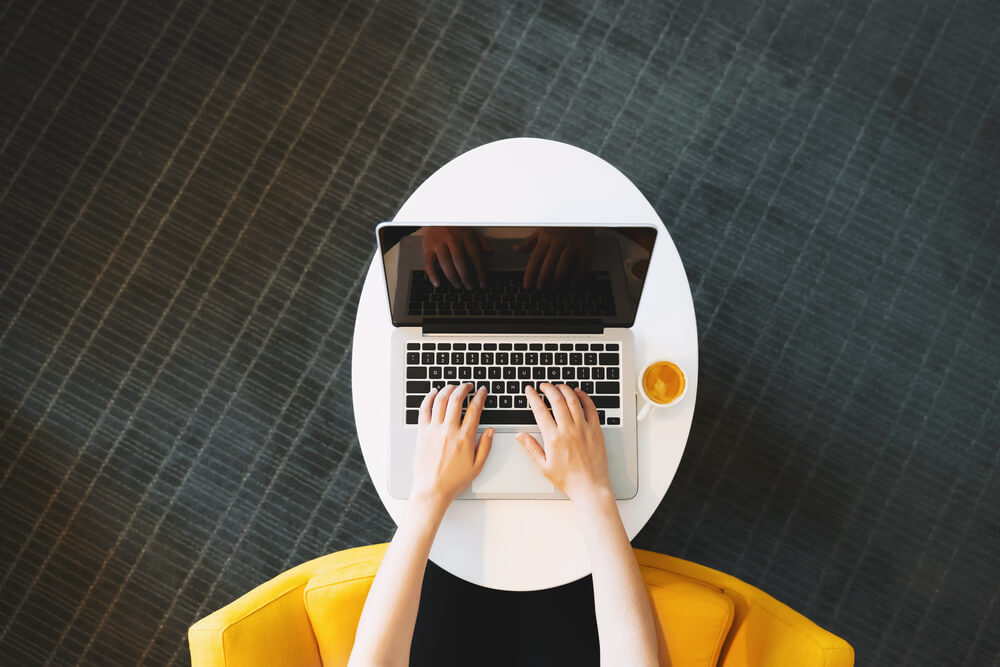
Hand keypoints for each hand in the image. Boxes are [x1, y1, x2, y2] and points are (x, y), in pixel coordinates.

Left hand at [411, 384, 493, 507]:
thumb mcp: (477, 466)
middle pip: (456, 399)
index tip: (482, 391)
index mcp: (465, 438)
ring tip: (453, 386)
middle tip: (468, 385)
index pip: (474, 409)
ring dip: (448, 389)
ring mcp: (434, 430)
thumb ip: (486, 446)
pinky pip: (424, 409)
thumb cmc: (453, 480)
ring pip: (440, 401)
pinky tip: (434, 393)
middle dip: (464, 388)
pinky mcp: (422, 432)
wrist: (432, 489)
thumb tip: (491, 430)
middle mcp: (449, 431)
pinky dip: (429, 398)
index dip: (480, 396)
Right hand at [422, 227, 492, 288]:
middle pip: (460, 261)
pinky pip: (429, 263)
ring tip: (458, 286)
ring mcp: (439, 243)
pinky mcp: (428, 247)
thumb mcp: (471, 230)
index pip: (475, 256)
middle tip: (470, 287)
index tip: (482, 283)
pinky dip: (432, 275)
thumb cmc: (456, 226)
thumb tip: (491, 252)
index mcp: (465, 236)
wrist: (437, 216)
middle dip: (466, 277)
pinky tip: (437, 283)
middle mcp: (452, 239)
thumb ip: (482, 241)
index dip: (480, 272)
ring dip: (452, 277)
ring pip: (446, 263)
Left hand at [514, 228, 592, 288]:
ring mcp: (572, 245)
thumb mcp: (542, 231)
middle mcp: (559, 242)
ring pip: (564, 263)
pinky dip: (577, 275)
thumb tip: (516, 249)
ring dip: (558, 277)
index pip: (535, 258)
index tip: (527, 285)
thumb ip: (529, 242)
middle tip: (540, 288)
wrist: (580, 216)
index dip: (530, 273)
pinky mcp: (585, 249)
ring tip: (554, 287)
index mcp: (546, 238)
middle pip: (549, 262)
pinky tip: (572, 284)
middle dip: (543, 277)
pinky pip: (581, 264)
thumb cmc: (559, 226)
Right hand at [516, 384, 611, 501]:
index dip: (533, 397)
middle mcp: (569, 430)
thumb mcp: (543, 466)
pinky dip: (584, 397)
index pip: (540, 410)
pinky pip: (590, 407)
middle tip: (544, 385)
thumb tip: (520, 436)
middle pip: (557, 400)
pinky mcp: (596, 429)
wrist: (590, 487)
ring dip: (564, 389)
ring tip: (558, 386)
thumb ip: (531, 448)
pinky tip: (578, 393)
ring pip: (573, 400)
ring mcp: (584, 428)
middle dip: (548, 388)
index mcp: (553, 438)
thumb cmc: (568, 479)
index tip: (530, 390)